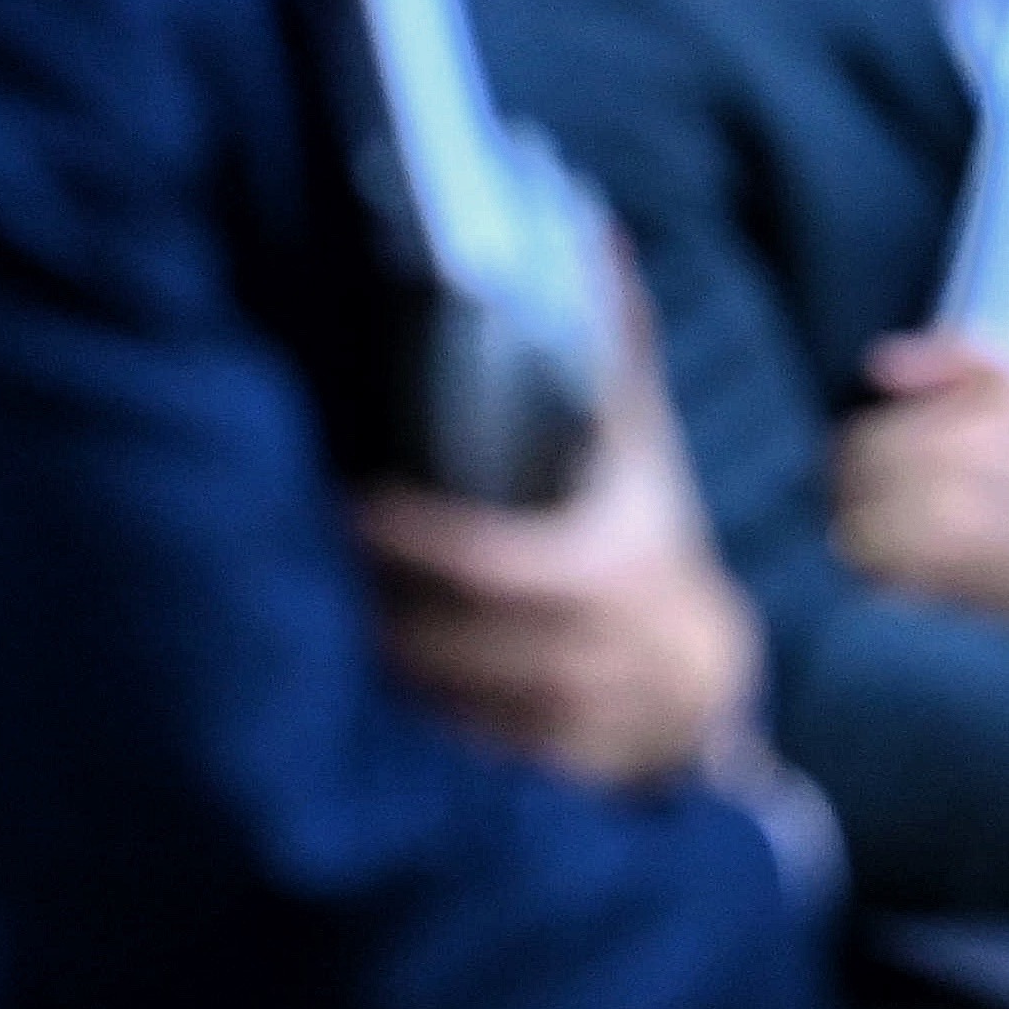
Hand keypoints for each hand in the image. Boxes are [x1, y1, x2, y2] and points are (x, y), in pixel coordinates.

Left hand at [356, 271, 762, 790]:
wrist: (711, 674)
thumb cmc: (649, 536)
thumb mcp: (637, 444)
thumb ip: (611, 345)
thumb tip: (595, 226)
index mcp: (621, 568)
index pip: (500, 565)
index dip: (412, 544)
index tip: (339, 509)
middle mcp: (616, 658)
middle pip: (468, 646)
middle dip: (381, 615)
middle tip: (296, 577)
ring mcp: (598, 730)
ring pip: (466, 714)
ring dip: (387, 683)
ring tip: (309, 638)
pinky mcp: (574, 782)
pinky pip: (482, 770)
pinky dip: (421, 744)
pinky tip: (356, 712)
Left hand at [835, 335, 1008, 660]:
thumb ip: (957, 362)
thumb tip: (877, 366)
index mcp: (939, 431)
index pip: (852, 449)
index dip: (874, 473)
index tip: (904, 492)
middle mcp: (930, 485)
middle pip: (846, 505)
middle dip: (869, 515)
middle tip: (914, 535)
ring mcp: (944, 552)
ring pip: (858, 557)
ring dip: (879, 564)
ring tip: (928, 571)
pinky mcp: (965, 610)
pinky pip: (891, 610)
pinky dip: (900, 608)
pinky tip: (941, 605)